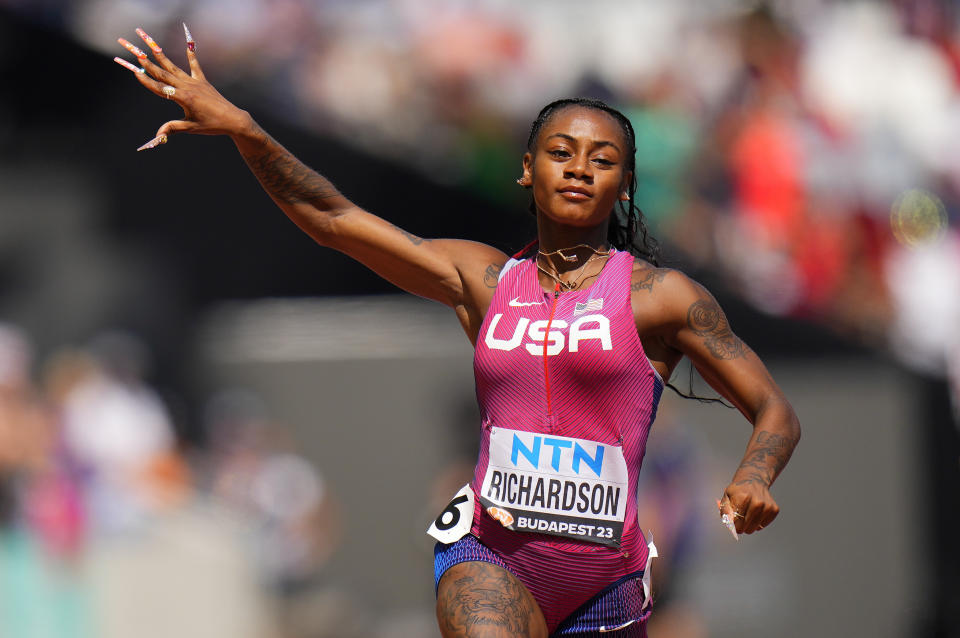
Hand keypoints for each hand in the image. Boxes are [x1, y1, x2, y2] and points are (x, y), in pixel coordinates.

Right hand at [114, 24, 253, 148]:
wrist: (232, 120)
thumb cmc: (212, 125)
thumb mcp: (191, 128)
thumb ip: (172, 128)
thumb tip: (158, 136)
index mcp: (183, 98)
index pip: (159, 89)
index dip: (146, 81)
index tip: (135, 72)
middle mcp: (187, 87)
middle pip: (163, 75)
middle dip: (148, 64)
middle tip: (136, 54)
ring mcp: (195, 82)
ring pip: (174, 68)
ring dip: (162, 57)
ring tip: (152, 46)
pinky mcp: (203, 81)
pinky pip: (195, 66)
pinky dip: (191, 55)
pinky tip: (188, 42)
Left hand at [717, 478, 778, 535]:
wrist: (754, 480)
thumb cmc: (738, 491)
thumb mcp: (727, 497)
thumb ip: (725, 511)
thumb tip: (729, 524)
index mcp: (743, 498)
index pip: (737, 522)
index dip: (733, 525)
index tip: (733, 523)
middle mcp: (757, 502)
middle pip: (746, 527)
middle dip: (741, 527)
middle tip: (739, 520)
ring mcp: (767, 506)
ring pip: (755, 528)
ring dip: (749, 526)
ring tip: (747, 515)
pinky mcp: (774, 509)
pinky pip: (763, 525)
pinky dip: (758, 523)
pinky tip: (755, 513)